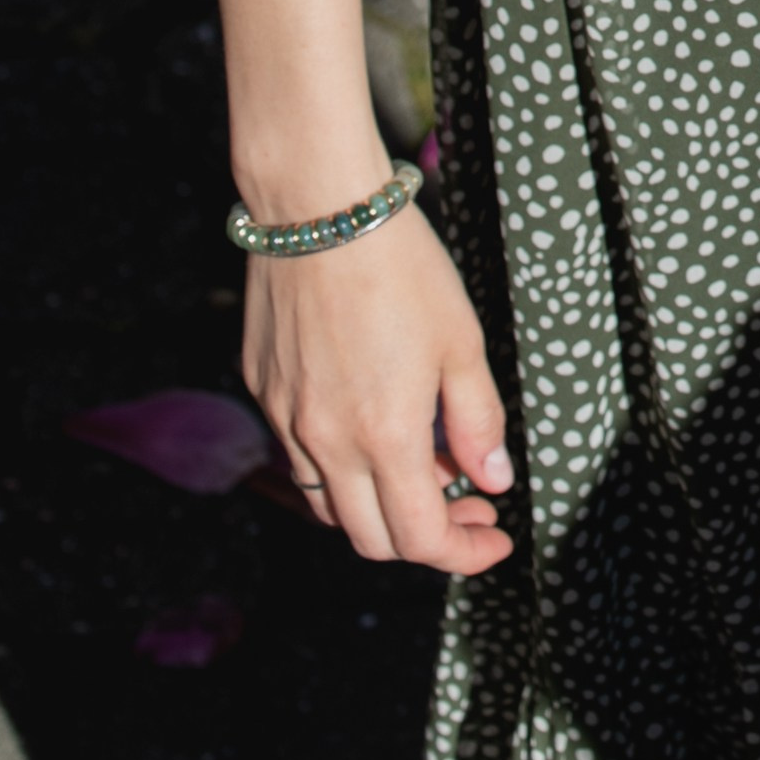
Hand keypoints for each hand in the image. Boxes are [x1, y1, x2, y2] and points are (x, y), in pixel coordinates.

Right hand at [242, 204, 515, 572]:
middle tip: (468, 505)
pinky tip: (374, 426)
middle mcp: (327, 443)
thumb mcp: (460, 340)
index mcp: (384, 436)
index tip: (495, 538)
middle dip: (425, 540)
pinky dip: (342, 469)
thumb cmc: (398, 265)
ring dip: (380, 507)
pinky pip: (302, 459)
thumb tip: (492, 480)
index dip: (464, 552)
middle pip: (372, 541)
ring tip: (425, 465)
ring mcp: (286, 421)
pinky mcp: (263, 392)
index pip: (421, 539)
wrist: (317, 207)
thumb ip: (477, 421)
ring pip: (331, 506)